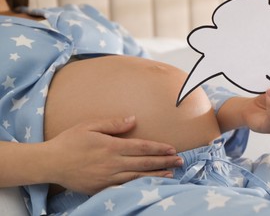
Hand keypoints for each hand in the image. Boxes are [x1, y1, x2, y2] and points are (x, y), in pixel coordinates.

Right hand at [44, 116, 182, 194]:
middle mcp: (113, 163)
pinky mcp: (102, 188)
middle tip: (180, 161)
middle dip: (164, 161)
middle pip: (145, 162)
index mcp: (111, 146)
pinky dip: (140, 185)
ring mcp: (108, 177)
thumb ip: (113, 123)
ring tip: (172, 174)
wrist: (51, 163)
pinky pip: (125, 187)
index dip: (159, 148)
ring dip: (157, 175)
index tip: (172, 149)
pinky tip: (149, 184)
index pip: (142, 147)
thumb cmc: (70, 141)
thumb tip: (133, 120)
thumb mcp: (90, 125)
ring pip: (138, 176)